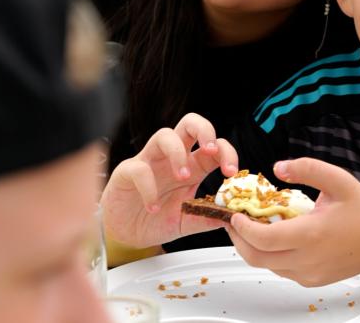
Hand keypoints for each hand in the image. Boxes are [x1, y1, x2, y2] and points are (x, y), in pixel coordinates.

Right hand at [101, 113, 239, 246]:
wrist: (127, 235)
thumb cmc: (158, 221)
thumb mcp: (188, 222)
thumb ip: (208, 218)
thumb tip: (233, 218)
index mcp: (193, 166)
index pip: (214, 146)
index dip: (226, 152)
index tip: (231, 172)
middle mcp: (172, 158)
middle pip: (190, 124)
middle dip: (205, 130)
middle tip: (210, 150)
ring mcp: (150, 162)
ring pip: (164, 135)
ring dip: (177, 153)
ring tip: (183, 177)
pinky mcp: (127, 172)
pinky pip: (139, 168)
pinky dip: (148, 187)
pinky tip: (154, 207)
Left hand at [226, 157, 359, 285]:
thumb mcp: (338, 180)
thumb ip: (308, 168)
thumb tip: (279, 168)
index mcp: (311, 234)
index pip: (262, 238)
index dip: (242, 227)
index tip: (235, 215)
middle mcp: (307, 259)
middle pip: (256, 257)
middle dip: (239, 240)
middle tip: (234, 224)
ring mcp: (309, 274)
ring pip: (267, 266)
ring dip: (254, 249)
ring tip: (252, 229)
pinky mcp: (312, 281)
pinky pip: (282, 271)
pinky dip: (271, 257)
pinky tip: (275, 240)